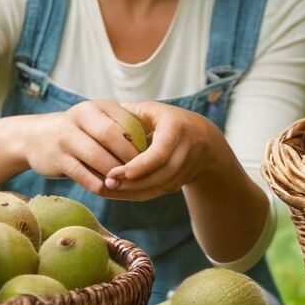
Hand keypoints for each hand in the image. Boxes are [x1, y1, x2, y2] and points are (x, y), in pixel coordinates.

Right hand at [16, 100, 143, 194]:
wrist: (35, 137)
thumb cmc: (79, 132)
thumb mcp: (97, 121)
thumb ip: (121, 129)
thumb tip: (152, 150)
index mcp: (96, 106)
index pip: (125, 121)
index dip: (140, 141)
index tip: (150, 158)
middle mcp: (80, 116)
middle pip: (110, 136)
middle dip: (128, 157)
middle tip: (140, 173)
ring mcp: (66, 137)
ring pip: (96, 157)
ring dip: (114, 173)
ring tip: (125, 183)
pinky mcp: (57, 158)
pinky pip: (82, 175)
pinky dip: (97, 184)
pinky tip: (106, 189)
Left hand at [101, 101, 221, 200]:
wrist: (202, 137)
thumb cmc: (167, 119)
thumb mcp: (152, 109)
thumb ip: (130, 111)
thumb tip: (102, 115)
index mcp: (176, 128)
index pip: (160, 153)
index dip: (139, 165)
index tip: (115, 172)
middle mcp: (185, 150)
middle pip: (161, 174)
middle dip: (133, 183)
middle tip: (107, 182)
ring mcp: (185, 168)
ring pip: (160, 186)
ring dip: (133, 191)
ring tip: (108, 188)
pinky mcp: (180, 182)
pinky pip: (158, 192)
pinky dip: (137, 194)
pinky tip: (117, 192)